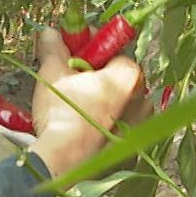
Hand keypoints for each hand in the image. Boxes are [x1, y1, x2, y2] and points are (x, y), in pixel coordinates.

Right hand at [28, 29, 148, 178]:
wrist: (64, 163)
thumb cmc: (62, 114)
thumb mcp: (53, 72)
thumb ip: (54, 48)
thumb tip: (51, 33)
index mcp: (129, 76)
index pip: (111, 49)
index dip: (88, 45)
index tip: (71, 47)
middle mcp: (144, 100)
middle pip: (116, 76)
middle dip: (93, 73)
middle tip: (68, 77)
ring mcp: (140, 128)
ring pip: (118, 104)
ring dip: (99, 100)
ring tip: (73, 105)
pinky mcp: (132, 150)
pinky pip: (118, 128)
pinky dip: (103, 124)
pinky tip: (81, 127)